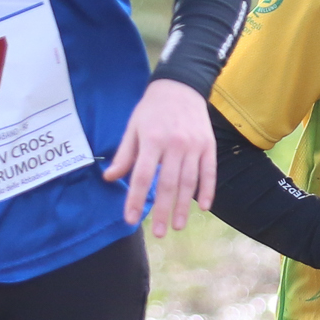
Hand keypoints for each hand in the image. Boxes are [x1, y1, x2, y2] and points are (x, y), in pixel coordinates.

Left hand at [102, 78, 214, 235]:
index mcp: (152, 140)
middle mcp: (174, 144)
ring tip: (178, 226)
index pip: (142, 176)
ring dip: (184, 206)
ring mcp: (194, 146)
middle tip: (160, 233)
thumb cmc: (152, 110)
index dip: (136, 199)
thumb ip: (124, 155)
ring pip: (189, 182)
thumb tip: (110, 178)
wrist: (180, 87)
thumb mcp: (133, 128)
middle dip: (163, 211)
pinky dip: (208, 190)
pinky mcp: (209, 146)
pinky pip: (209, 172)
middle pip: (168, 184)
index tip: (132, 218)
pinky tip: (204, 208)